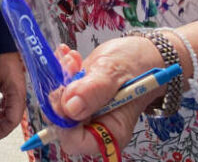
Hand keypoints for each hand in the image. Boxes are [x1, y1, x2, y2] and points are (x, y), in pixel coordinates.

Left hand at [0, 52, 25, 140]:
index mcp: (17, 91)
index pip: (13, 119)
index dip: (3, 130)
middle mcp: (18, 89)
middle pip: (12, 114)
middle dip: (0, 125)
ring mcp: (15, 84)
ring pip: (10, 107)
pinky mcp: (10, 78)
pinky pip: (7, 98)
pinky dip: (0, 106)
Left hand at [49, 36, 163, 156]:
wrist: (140, 54)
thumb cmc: (137, 65)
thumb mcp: (117, 72)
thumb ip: (96, 90)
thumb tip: (71, 108)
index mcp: (110, 131)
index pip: (75, 142)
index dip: (64, 122)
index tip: (64, 95)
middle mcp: (94, 123)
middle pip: (61, 121)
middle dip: (60, 94)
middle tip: (69, 70)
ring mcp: (84, 109)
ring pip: (57, 102)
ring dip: (60, 78)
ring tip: (73, 60)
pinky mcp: (76, 94)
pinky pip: (58, 87)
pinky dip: (60, 70)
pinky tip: (71, 57)